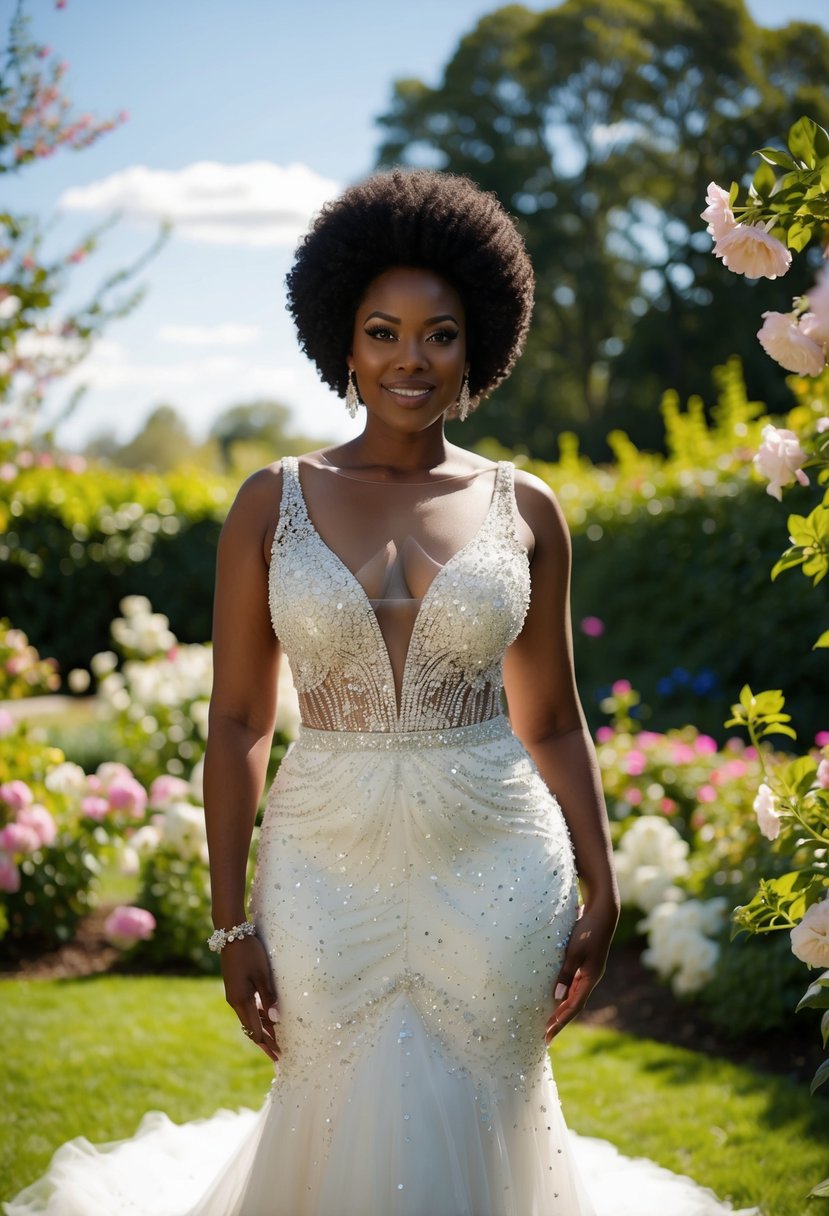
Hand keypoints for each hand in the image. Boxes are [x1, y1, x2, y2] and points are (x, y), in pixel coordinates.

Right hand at [221, 935, 280, 1061]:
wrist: (231, 935)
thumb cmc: (250, 953)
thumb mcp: (262, 975)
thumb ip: (268, 998)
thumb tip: (276, 1020)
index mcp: (241, 1001)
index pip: (255, 1030)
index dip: (268, 1044)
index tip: (279, 1055)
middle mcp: (236, 1002)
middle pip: (251, 1028)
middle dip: (266, 1042)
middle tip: (278, 1057)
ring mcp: (235, 995)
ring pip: (249, 1019)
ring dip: (262, 1030)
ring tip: (276, 1042)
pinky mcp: (236, 988)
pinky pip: (248, 1008)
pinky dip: (258, 1017)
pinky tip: (267, 1020)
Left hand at [545, 903, 616, 1044]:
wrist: (603, 912)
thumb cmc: (588, 930)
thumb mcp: (575, 951)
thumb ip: (566, 974)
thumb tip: (557, 997)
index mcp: (591, 978)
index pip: (574, 1007)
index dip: (561, 1022)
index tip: (548, 1035)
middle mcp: (591, 978)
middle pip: (574, 1004)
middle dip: (560, 1020)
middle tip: (545, 1036)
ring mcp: (589, 970)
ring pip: (574, 995)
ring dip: (561, 1008)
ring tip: (549, 1021)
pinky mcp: (585, 962)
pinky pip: (573, 984)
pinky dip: (564, 993)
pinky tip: (556, 996)